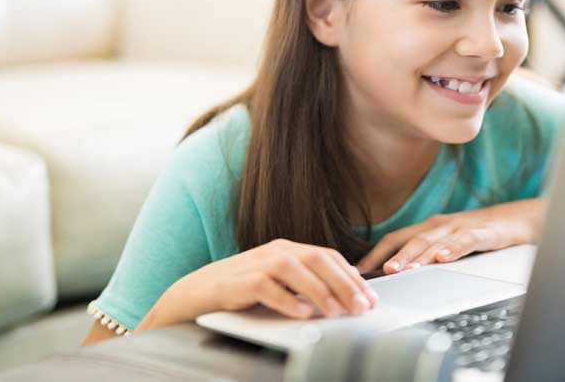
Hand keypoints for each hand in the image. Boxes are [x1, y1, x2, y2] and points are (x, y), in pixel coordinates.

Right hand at [137, 239, 379, 331]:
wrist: (194, 294)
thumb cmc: (240, 291)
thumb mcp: (277, 284)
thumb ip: (305, 285)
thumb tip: (344, 294)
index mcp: (287, 250)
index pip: (327, 256)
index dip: (352, 275)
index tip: (370, 297)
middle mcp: (274, 252)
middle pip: (316, 259)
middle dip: (343, 283)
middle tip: (362, 306)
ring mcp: (255, 264)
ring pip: (294, 269)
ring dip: (319, 290)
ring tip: (336, 311)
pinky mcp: (237, 282)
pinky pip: (266, 287)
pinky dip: (287, 300)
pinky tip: (303, 314)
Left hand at [354, 199, 543, 274]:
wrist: (516, 220)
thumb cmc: (477, 234)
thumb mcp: (446, 243)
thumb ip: (423, 255)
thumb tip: (394, 275)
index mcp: (428, 228)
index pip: (395, 238)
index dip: (376, 253)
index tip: (358, 270)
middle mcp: (441, 225)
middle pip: (412, 240)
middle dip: (394, 257)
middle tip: (379, 273)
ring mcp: (461, 227)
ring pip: (435, 240)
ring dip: (417, 255)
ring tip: (404, 269)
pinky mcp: (484, 233)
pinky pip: (467, 240)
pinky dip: (453, 248)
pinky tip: (444, 258)